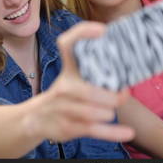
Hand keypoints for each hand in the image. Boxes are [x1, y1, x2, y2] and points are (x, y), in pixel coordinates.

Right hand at [25, 22, 134, 142]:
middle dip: (112, 96)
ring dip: (108, 113)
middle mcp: (63, 87)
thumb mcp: (71, 78)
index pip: (67, 44)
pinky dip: (113, 132)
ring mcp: (63, 108)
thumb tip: (126, 59)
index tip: (102, 30)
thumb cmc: (64, 95)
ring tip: (111, 111)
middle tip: (123, 94)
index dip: (82, 33)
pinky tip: (128, 132)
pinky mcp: (66, 127)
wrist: (35, 119)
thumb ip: (93, 69)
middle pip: (88, 91)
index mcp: (67, 70)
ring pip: (94, 112)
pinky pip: (93, 130)